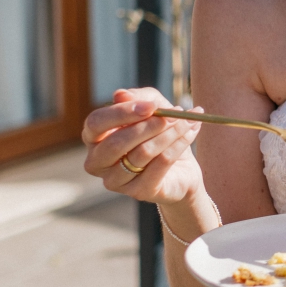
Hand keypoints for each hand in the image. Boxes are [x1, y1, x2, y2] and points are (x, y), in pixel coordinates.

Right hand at [82, 87, 204, 207]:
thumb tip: (120, 95)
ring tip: (188, 121)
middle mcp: (97, 162)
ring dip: (170, 132)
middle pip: (117, 143)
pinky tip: (191, 131)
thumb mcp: (152, 107)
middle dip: (149, 125)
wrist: (182, 168)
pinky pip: (161, 163)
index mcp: (94, 138)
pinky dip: (179, 144)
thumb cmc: (159, 133)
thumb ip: (139, 97)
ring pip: (143, 152)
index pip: (96, 124)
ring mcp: (115, 180)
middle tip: (175, 113)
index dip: (122, 113)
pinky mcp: (139, 191)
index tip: (150, 106)